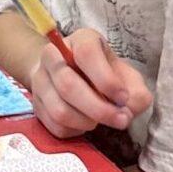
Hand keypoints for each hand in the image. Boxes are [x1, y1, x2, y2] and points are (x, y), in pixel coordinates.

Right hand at [27, 28, 152, 138]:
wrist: (71, 74)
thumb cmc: (103, 74)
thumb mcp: (126, 75)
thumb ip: (136, 91)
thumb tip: (128, 109)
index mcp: (80, 41)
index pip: (86, 55)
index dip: (106, 80)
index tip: (123, 98)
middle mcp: (53, 56)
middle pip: (68, 85)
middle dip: (99, 109)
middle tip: (120, 119)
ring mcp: (41, 80)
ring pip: (59, 109)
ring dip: (86, 122)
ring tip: (101, 121)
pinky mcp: (36, 103)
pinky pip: (54, 125)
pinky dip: (75, 131)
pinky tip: (86, 123)